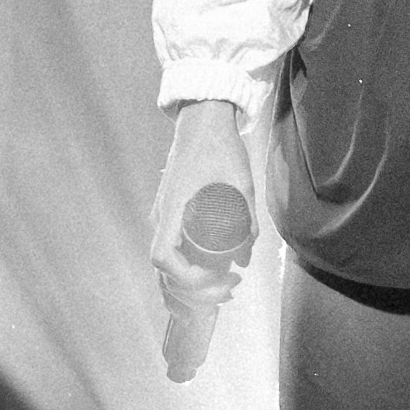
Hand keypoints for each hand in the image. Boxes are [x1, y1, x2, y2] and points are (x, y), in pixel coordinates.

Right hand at [148, 99, 256, 384]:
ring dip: (190, 284)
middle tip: (230, 287)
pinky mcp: (171, 215)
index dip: (186, 276)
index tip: (215, 275)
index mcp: (172, 209)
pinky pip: (172, 252)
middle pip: (163, 270)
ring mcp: (164, 217)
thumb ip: (246, 219)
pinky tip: (210, 274)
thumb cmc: (218, 147)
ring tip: (224, 286)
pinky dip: (186, 272)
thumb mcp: (241, 182)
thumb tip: (246, 256)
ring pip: (166, 265)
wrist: (202, 120)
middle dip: (194, 289)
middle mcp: (162, 217)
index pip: (163, 257)